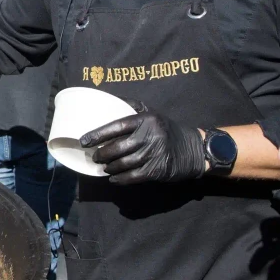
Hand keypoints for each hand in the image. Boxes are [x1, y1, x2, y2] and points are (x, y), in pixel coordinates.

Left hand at [80, 102, 205, 183]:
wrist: (194, 148)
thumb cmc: (166, 129)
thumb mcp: (152, 113)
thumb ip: (131, 107)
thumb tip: (107, 99)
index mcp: (146, 119)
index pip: (116, 125)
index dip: (98, 134)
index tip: (84, 140)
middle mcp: (150, 135)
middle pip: (117, 147)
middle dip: (102, 154)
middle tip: (94, 157)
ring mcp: (154, 153)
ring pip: (124, 163)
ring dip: (110, 167)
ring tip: (104, 167)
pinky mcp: (158, 169)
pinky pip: (133, 176)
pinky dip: (120, 179)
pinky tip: (114, 178)